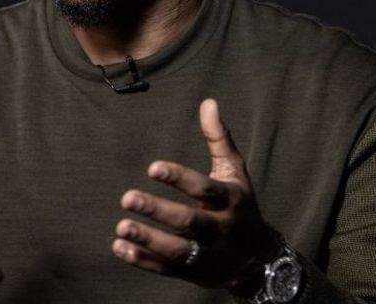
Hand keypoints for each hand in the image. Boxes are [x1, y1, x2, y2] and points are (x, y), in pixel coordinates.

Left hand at [111, 98, 278, 293]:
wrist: (256, 259)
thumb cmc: (239, 204)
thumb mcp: (235, 172)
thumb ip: (219, 139)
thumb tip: (208, 102)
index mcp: (229, 201)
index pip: (204, 189)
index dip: (179, 178)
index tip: (152, 167)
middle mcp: (220, 230)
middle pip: (189, 222)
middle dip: (158, 211)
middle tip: (127, 197)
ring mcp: (207, 255)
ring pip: (177, 250)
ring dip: (148, 239)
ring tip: (121, 225)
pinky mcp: (193, 273)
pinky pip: (167, 269)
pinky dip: (143, 260)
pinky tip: (119, 247)